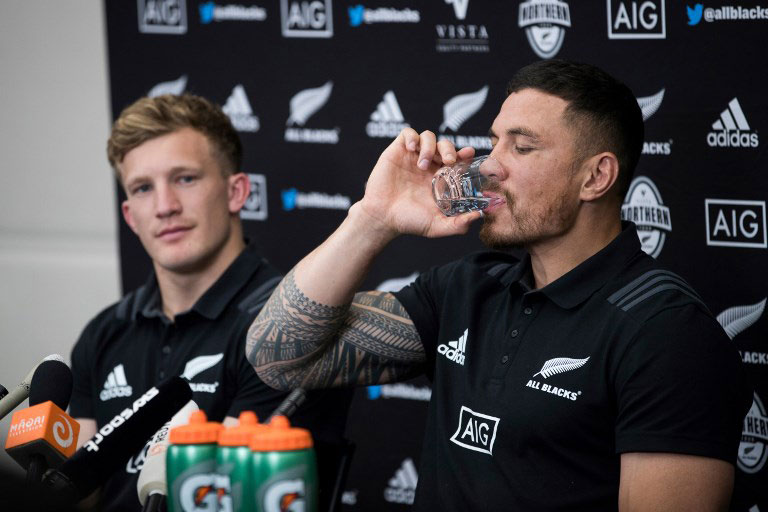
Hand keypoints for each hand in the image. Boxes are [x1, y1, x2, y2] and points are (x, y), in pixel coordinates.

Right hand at [355, 128, 482, 239]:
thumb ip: (458, 224)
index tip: (469, 154)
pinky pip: (407, 133)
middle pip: (445, 145)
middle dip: (449, 148)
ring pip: (428, 136)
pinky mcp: (397, 151)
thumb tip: (479, 216)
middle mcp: (428, 165)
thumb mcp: (437, 226)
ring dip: (429, 146)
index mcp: (440, 178)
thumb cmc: (409, 222)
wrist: (382, 218)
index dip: (465, 154)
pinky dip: (412, 137)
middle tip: (447, 161)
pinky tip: (412, 150)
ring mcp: (412, 157)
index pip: (457, 159)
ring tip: (422, 164)